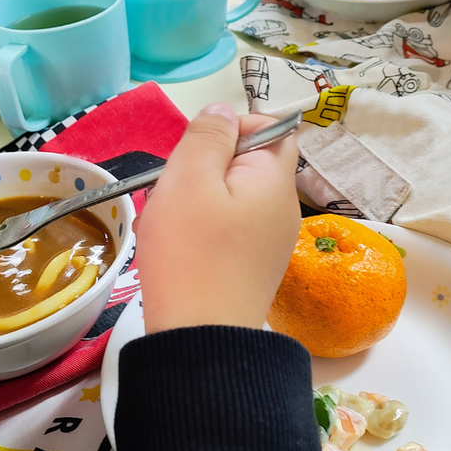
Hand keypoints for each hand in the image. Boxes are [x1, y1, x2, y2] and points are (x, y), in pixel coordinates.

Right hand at [134, 103, 300, 332]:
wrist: (198, 339)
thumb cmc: (191, 253)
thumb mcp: (190, 179)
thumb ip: (207, 135)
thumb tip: (223, 110)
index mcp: (275, 181)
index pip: (272, 129)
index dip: (234, 127)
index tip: (197, 150)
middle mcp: (281, 208)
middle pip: (245, 163)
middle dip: (204, 166)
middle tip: (176, 190)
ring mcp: (267, 241)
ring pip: (229, 196)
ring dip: (194, 199)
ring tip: (169, 222)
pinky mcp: (249, 266)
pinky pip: (225, 228)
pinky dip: (199, 228)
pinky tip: (176, 246)